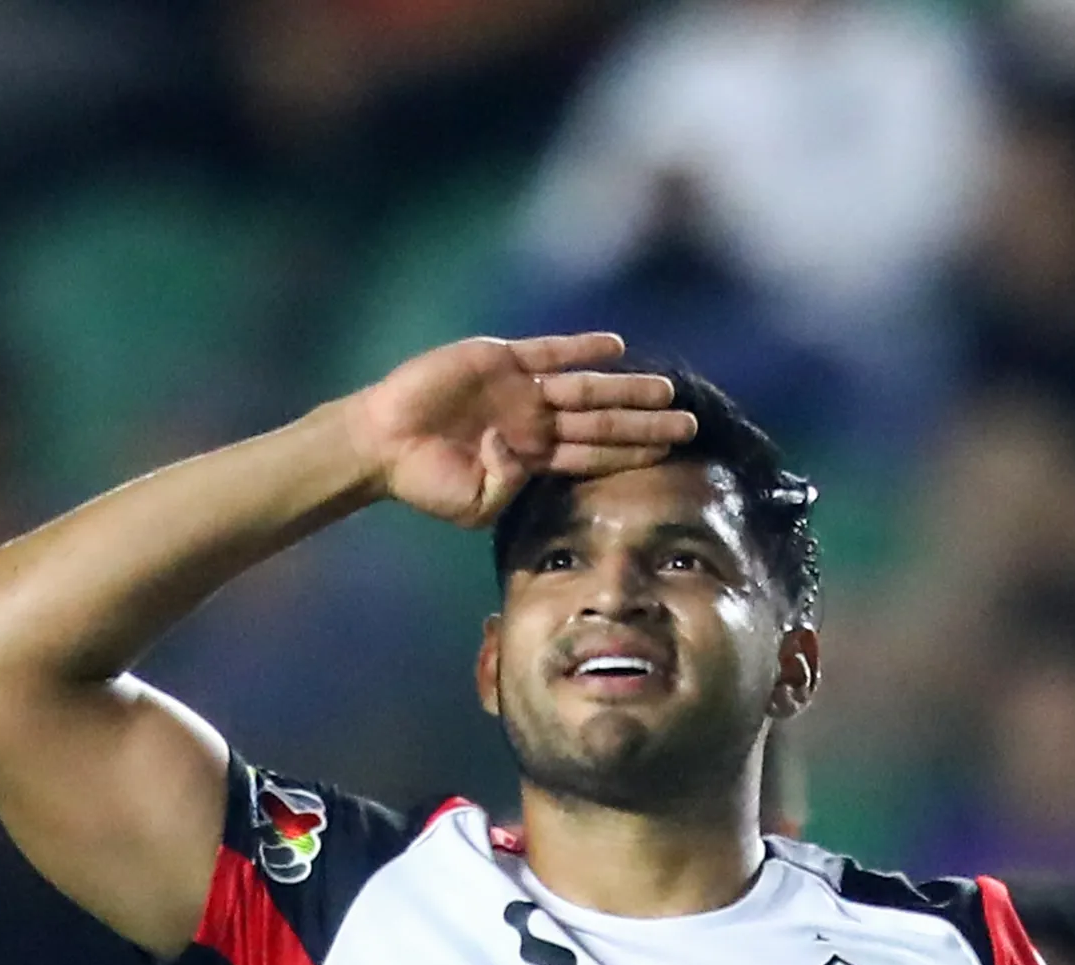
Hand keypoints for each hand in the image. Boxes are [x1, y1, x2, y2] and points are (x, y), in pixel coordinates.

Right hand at [344, 334, 695, 528]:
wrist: (383, 443)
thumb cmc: (425, 481)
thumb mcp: (473, 506)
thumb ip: (507, 488)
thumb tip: (525, 457)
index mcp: (534, 460)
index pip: (595, 457)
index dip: (632, 454)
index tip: (671, 455)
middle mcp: (536, 423)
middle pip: (604, 423)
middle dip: (647, 424)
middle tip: (691, 425)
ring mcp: (521, 390)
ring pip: (586, 388)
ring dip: (626, 389)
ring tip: (667, 390)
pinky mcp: (500, 361)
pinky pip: (548, 352)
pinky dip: (580, 349)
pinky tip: (615, 347)